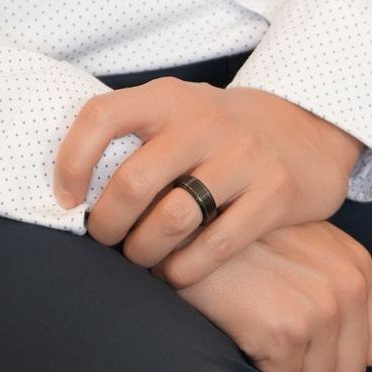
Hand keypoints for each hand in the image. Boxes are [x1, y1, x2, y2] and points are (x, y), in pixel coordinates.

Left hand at [55, 78, 361, 281]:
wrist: (305, 130)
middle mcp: (202, 121)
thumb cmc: (218, 132)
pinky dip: (184, 270)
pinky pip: (215, 246)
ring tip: (139, 259)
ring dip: (143, 251)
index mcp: (168, 98)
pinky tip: (174, 274)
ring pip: (172, 219)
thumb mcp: (177, 112)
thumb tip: (70, 191)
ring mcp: (242, 156)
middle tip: (104, 240)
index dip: (73, 159)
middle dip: (107, 223)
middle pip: (133, 182)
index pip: (102, 115)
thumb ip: (133, 137)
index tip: (65, 198)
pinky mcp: (273, 193)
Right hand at [174, 220, 371, 371]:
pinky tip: (242, 323)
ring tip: (258, 320)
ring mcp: (320, 309)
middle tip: (278, 330)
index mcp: (359, 267)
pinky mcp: (286, 331)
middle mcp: (349, 287)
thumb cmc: (246, 235)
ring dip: (282, 366)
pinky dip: (258, 364)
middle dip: (313, 367)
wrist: (195, 220)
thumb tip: (348, 344)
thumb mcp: (308, 243)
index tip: (310, 337)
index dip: (341, 354)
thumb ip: (336, 283)